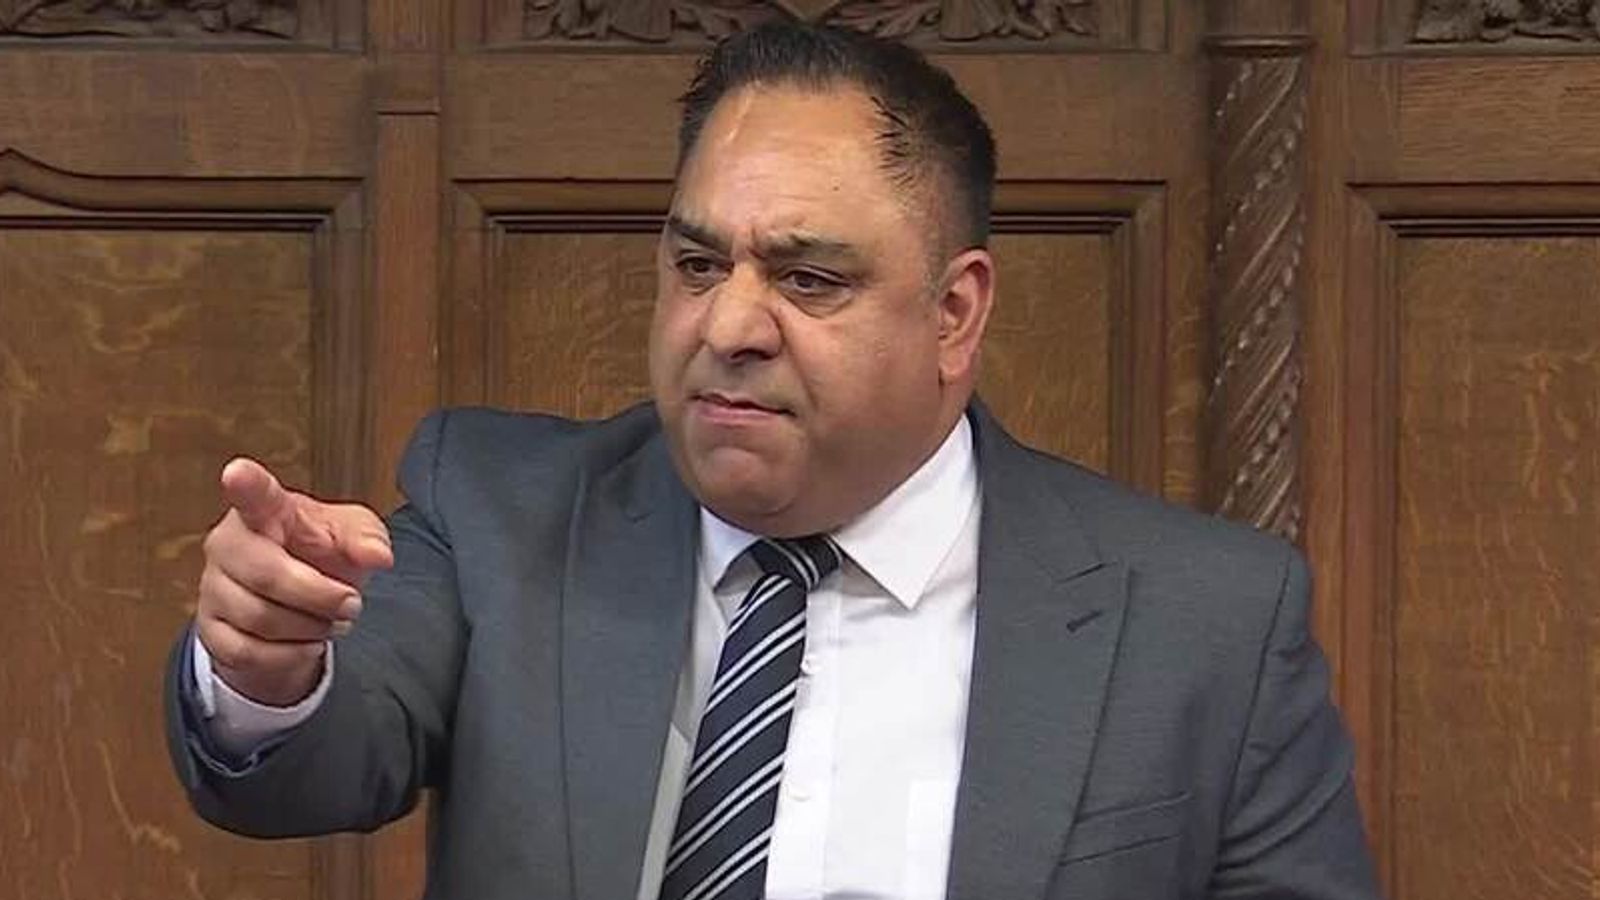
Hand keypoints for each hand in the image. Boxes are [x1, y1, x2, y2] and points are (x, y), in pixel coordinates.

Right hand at [196, 458, 393, 705]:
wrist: (301, 602)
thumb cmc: (321, 553)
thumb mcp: (353, 536)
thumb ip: (367, 538)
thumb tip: (379, 557)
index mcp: (266, 510)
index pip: (254, 494)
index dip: (245, 484)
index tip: (237, 472)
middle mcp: (228, 543)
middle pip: (268, 575)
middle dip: (321, 596)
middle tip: (352, 603)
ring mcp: (212, 587)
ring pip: (260, 618)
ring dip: (310, 627)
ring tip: (332, 621)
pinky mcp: (210, 629)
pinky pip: (247, 652)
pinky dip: (289, 655)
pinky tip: (307, 643)